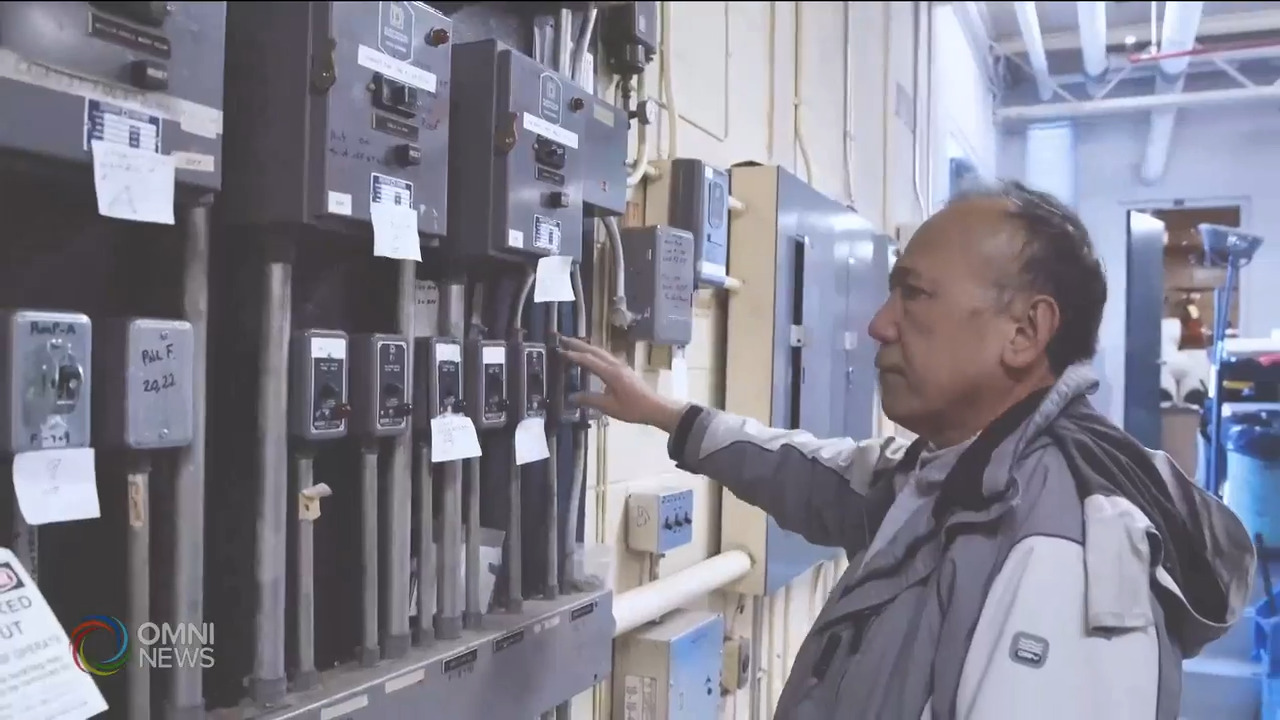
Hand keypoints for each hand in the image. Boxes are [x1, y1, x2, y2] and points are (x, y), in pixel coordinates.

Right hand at [556, 335, 687, 430]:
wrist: (654, 407)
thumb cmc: (633, 409)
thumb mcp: (609, 407)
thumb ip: (590, 400)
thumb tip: (571, 397)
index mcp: (611, 373)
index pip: (589, 360)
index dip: (574, 355)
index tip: (560, 352)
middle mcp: (615, 365)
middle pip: (595, 351)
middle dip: (578, 344)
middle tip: (563, 339)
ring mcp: (621, 365)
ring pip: (601, 351)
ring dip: (586, 347)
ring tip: (573, 344)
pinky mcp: (623, 369)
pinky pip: (606, 356)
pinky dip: (594, 353)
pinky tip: (591, 356)